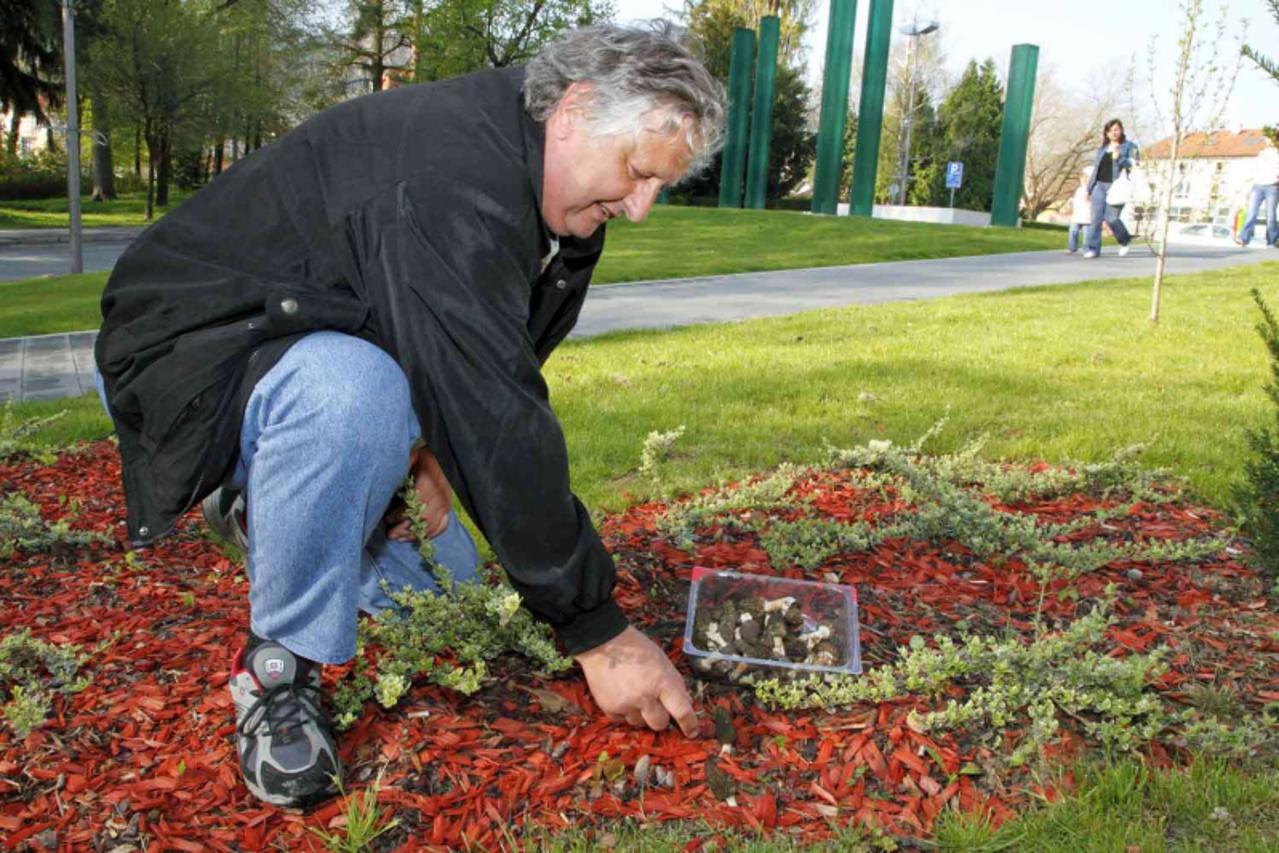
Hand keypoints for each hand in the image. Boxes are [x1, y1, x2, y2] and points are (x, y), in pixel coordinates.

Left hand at [386, 447, 450, 540]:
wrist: (444, 458)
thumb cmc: (425, 458)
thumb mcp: (412, 457)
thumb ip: (401, 467)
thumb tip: (385, 478)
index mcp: (429, 483)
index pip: (413, 505)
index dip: (399, 515)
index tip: (388, 519)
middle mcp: (440, 496)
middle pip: (422, 519)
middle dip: (405, 529)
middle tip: (391, 534)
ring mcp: (446, 504)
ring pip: (431, 526)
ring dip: (415, 534)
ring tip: (400, 539)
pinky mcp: (449, 508)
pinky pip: (442, 526)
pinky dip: (430, 535)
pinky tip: (417, 538)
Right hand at [576, 626, 699, 736]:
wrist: (603, 643)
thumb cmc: (636, 649)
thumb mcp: (662, 661)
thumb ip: (674, 684)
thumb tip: (684, 704)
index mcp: (662, 681)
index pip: (681, 711)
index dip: (689, 724)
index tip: (692, 732)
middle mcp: (644, 696)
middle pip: (659, 724)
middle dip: (661, 718)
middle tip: (656, 706)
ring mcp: (626, 704)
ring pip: (640, 724)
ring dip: (641, 714)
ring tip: (634, 694)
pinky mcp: (609, 708)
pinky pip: (622, 720)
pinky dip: (624, 712)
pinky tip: (622, 695)